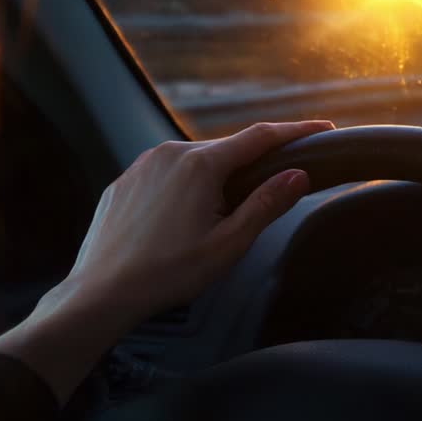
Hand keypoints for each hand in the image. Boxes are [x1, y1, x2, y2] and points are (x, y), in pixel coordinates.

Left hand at [0, 120, 331, 403]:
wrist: (98, 294)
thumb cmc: (167, 274)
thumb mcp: (228, 245)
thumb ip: (266, 205)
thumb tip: (298, 175)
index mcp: (201, 164)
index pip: (260, 137)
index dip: (295, 131)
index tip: (323, 127)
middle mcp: (171, 153)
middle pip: (227, 150)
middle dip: (253, 164)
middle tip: (274, 187)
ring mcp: (143, 165)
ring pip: (195, 161)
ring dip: (217, 177)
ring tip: (223, 215)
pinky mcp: (125, 182)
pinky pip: (167, 174)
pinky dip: (186, 187)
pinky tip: (184, 220)